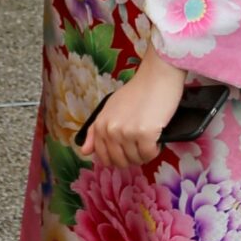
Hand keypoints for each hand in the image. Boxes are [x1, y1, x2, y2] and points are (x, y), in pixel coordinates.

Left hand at [82, 49, 190, 169]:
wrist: (156, 78)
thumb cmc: (136, 92)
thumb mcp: (110, 109)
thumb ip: (95, 131)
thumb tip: (84, 152)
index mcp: (100, 125)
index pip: (103, 157)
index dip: (117, 158)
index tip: (126, 151)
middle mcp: (110, 130)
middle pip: (120, 162)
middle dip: (132, 158)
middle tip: (140, 144)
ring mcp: (126, 133)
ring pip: (136, 160)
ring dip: (144, 153)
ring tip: (149, 137)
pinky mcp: (144, 134)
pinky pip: (149, 155)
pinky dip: (154, 150)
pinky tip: (156, 138)